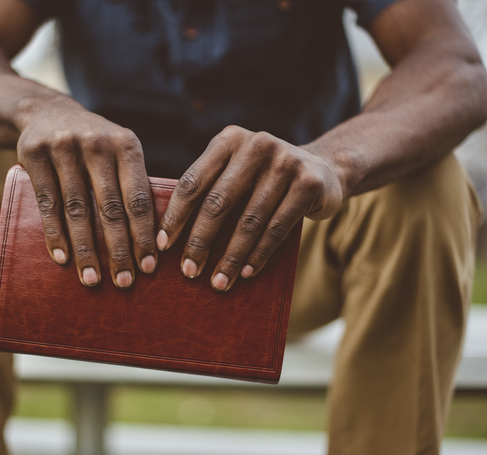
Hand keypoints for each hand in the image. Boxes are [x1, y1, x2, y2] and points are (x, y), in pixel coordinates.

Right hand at [16, 95, 156, 287]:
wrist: (45, 111)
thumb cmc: (93, 146)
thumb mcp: (118, 151)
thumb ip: (133, 183)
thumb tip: (157, 240)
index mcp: (126, 144)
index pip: (139, 198)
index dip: (145, 235)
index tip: (150, 268)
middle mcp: (97, 142)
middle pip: (110, 207)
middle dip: (119, 250)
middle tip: (124, 282)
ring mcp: (64, 146)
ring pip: (78, 209)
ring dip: (85, 250)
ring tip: (92, 279)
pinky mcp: (35, 153)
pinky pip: (47, 202)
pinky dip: (55, 234)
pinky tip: (63, 258)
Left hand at [156, 125, 345, 290]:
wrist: (323, 169)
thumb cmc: (263, 179)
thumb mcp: (236, 172)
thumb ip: (209, 189)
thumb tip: (167, 236)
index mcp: (229, 140)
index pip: (193, 182)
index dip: (176, 216)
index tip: (163, 245)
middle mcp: (256, 145)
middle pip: (218, 202)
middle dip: (200, 241)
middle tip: (188, 271)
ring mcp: (285, 162)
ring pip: (249, 220)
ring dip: (231, 257)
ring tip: (218, 282)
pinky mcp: (309, 184)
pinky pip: (277, 228)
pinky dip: (259, 254)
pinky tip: (246, 272)